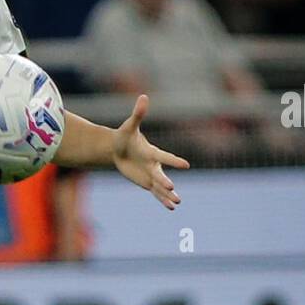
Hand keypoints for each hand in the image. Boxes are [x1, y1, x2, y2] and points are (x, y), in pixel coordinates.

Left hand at [113, 95, 189, 209]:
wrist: (118, 149)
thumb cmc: (124, 136)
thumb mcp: (129, 126)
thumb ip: (138, 114)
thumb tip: (143, 96)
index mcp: (151, 152)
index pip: (163, 157)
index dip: (173, 161)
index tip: (185, 165)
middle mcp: (154, 165)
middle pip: (160, 175)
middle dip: (165, 182)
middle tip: (173, 188)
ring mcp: (151, 175)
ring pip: (161, 186)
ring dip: (168, 195)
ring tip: (178, 202)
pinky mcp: (147, 183)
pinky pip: (156, 193)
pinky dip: (163, 200)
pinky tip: (171, 207)